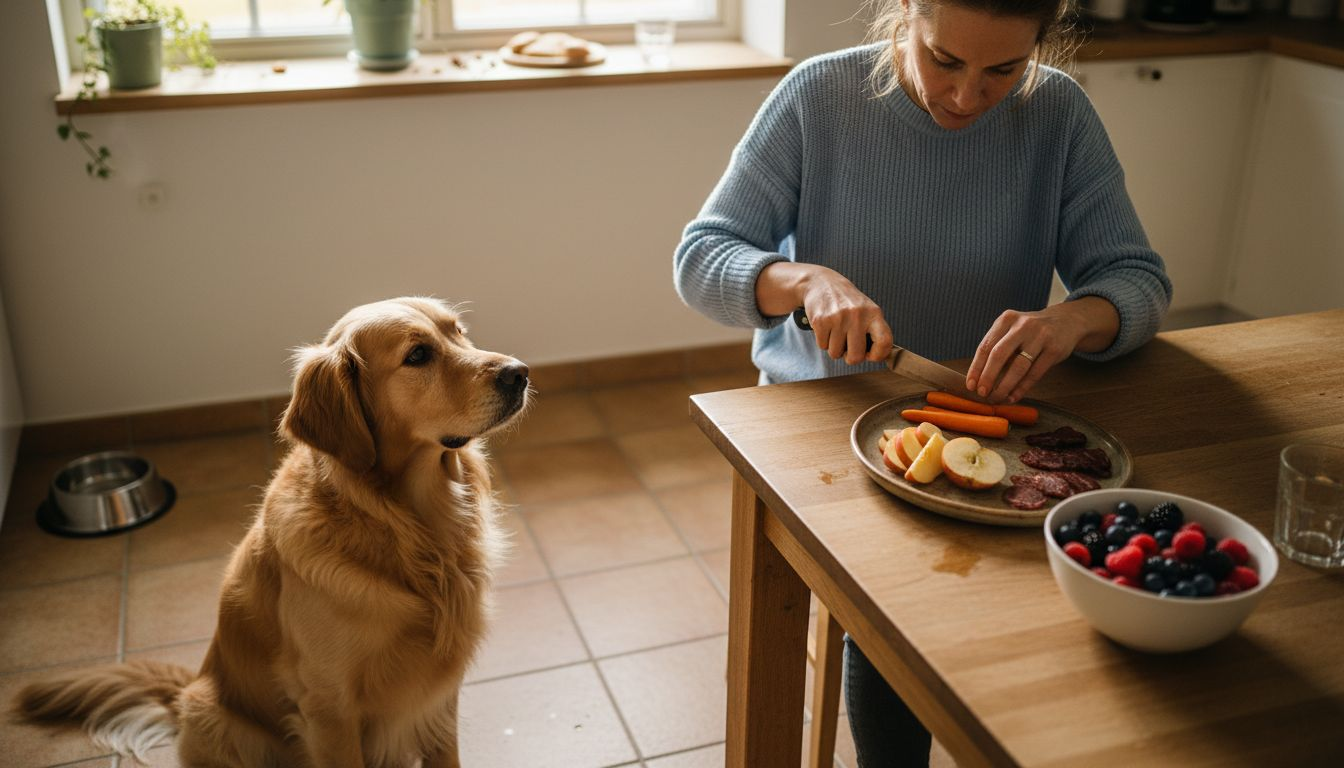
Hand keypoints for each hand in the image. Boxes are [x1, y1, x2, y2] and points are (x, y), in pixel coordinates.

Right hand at [797, 267, 892, 365]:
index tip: (870, 355)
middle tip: (848, 346)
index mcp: (874, 313)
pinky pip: (822, 346)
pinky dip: (823, 341)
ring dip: (834, 347)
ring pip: (836, 353)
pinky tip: (826, 328)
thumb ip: (875, 332)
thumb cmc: (847, 302)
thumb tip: (880, 357)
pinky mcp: (821, 320)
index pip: (884, 342)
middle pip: (856, 357)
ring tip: (835, 332)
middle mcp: (857, 315)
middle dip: (850, 357)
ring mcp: (838, 318)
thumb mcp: (867, 310)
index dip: (878, 355)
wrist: (822, 283)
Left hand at [964, 298, 1118, 402]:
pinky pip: (1035, 373)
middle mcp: (1022, 325)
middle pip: (999, 355)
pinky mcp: (1055, 349)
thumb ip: (997, 347)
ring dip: (1005, 386)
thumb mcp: (1013, 329)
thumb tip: (978, 378)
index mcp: (1006, 319)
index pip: (985, 346)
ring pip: (1018, 366)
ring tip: (997, 398)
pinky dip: (1022, 388)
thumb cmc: (1031, 331)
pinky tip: (1013, 396)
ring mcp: (1040, 336)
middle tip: (982, 393)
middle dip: (988, 377)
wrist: (1067, 321)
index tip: (970, 385)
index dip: (976, 367)